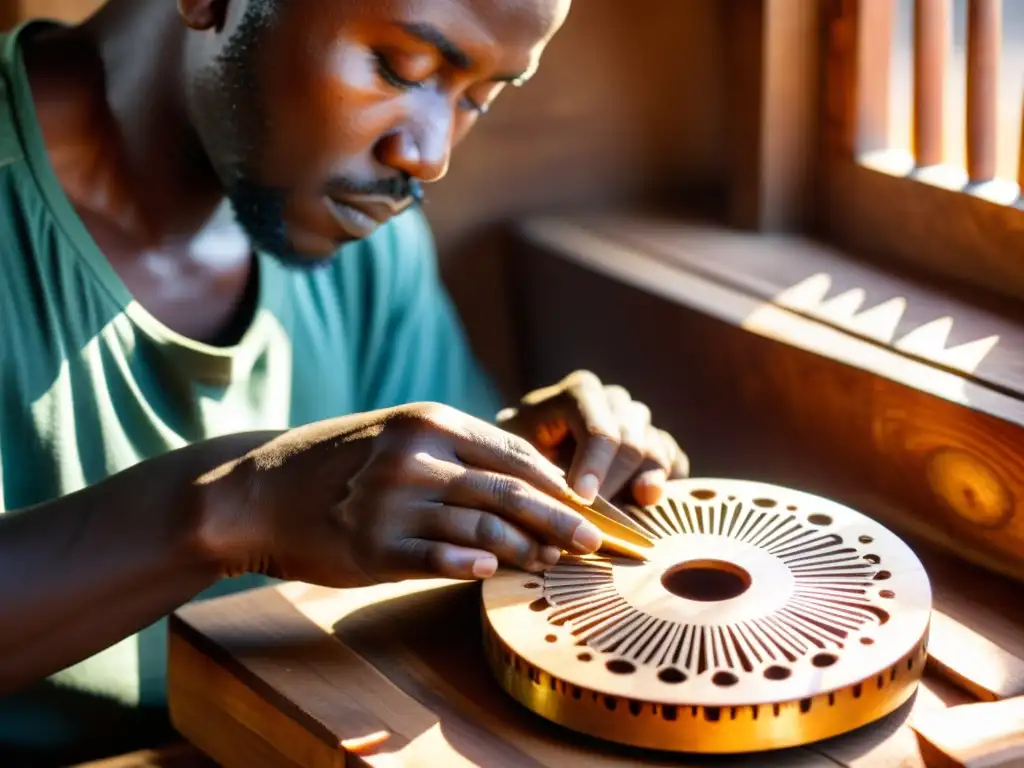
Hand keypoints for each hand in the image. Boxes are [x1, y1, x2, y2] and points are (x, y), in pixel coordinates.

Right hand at [197, 403, 603, 586]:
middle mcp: (416, 458)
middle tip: (596, 542)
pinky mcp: (371, 547)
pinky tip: (494, 572)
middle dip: (561, 519)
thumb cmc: (341, 461)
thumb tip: (530, 482)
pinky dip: (469, 564)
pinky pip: (434, 557)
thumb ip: (459, 451)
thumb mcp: (399, 434)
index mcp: (430, 422)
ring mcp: (393, 503)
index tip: (589, 506)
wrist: (260, 488)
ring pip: (482, 526)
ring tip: (555, 562)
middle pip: (510, 491)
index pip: (514, 454)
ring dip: (526, 548)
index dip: (559, 484)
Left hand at [497, 371, 688, 505]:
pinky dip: (665, 485)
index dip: (595, 466)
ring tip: (622, 513)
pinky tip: (646, 503)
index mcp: (581, 391)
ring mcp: (639, 420)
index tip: (583, 499)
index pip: (600, 429)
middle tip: (594, 520)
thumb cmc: (519, 455)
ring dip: (639, 487)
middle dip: (613, 485)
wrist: (532, 451)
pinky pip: (674, 462)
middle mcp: (615, 400)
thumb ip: (538, 473)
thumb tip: (566, 505)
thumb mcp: (518, 457)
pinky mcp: (657, 442)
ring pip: (656, 452)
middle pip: (631, 443)